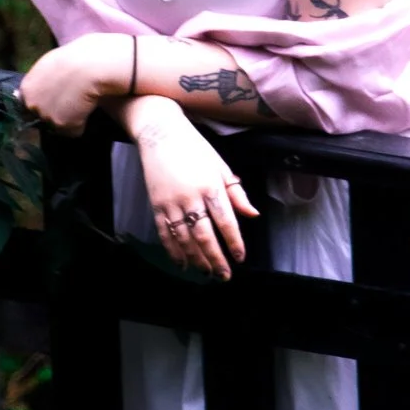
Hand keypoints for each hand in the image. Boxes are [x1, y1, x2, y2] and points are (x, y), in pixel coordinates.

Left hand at [15, 34, 131, 134]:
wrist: (89, 66)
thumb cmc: (75, 58)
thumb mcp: (49, 65)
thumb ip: (39, 80)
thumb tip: (26, 92)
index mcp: (27, 88)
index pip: (27, 105)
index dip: (42, 103)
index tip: (54, 99)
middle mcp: (32, 104)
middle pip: (41, 117)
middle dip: (53, 112)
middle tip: (70, 100)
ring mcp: (46, 115)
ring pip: (57, 125)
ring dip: (68, 118)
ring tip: (81, 103)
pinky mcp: (62, 124)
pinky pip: (73, 131)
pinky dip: (81, 124)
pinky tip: (87, 110)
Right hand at [134, 108, 259, 279]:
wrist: (160, 134)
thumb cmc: (195, 149)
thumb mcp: (220, 166)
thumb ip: (236, 193)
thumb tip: (253, 215)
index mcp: (211, 187)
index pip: (226, 222)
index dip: (234, 242)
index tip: (240, 257)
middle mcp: (191, 198)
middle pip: (205, 236)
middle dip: (216, 258)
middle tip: (224, 275)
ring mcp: (171, 204)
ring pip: (185, 239)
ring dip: (196, 259)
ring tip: (206, 272)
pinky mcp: (156, 205)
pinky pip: (165, 234)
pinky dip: (173, 251)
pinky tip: (182, 263)